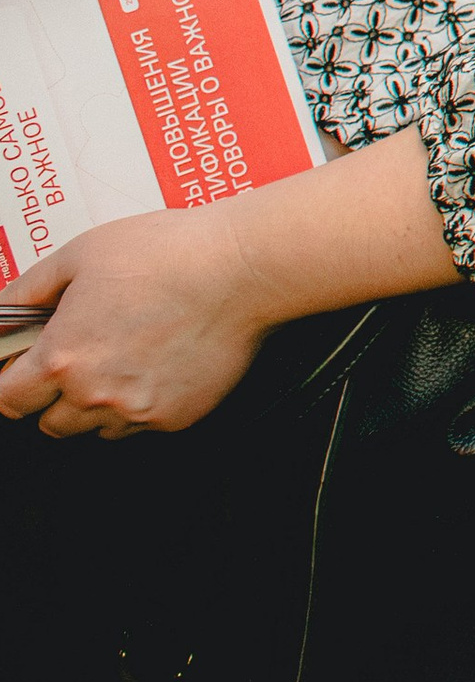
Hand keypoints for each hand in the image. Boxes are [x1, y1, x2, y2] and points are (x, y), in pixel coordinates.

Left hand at [0, 204, 271, 437]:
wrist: (243, 266)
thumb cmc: (170, 253)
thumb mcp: (83, 253)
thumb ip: (30, 288)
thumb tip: (4, 310)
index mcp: (62, 357)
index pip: (7, 400)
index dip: (12, 383)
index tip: (23, 373)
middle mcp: (93, 393)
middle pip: (50, 423)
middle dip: (57, 394)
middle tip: (84, 357)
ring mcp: (136, 409)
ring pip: (96, 428)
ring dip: (99, 403)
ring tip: (127, 357)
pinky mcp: (176, 415)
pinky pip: (142, 423)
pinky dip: (143, 401)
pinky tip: (160, 362)